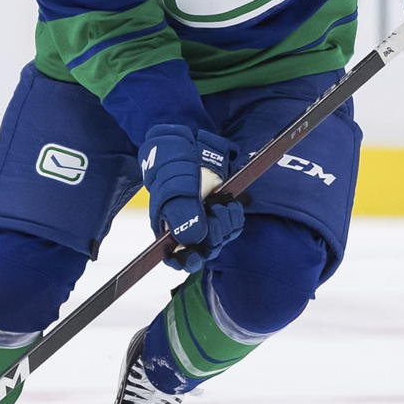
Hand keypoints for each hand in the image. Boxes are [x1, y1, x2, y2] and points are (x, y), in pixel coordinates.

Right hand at [139, 124, 244, 271]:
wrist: (190, 142)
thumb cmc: (174, 165)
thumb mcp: (174, 187)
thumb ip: (183, 215)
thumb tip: (195, 241)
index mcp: (168, 228)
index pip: (175, 258)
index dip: (184, 261)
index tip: (194, 254)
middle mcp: (187, 228)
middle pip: (202, 252)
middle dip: (213, 237)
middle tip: (214, 212)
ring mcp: (205, 221)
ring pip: (220, 241)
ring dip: (226, 226)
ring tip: (222, 204)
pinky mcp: (221, 212)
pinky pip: (233, 228)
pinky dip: (235, 218)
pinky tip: (232, 204)